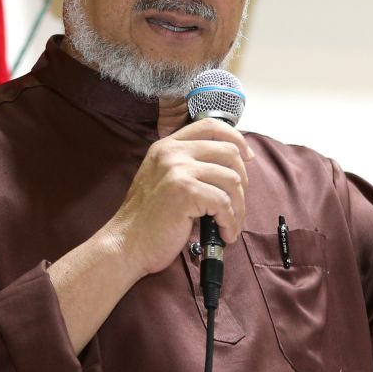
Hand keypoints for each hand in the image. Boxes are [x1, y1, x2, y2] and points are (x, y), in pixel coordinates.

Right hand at [105, 118, 252, 278]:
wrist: (125, 245)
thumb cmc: (148, 219)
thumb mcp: (163, 179)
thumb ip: (189, 166)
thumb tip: (231, 166)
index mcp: (167, 146)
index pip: (211, 126)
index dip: (236, 138)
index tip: (247, 156)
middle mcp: (172, 152)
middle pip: (229, 152)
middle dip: (243, 180)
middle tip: (238, 203)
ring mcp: (178, 170)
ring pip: (232, 179)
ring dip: (239, 207)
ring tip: (232, 224)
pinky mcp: (185, 191)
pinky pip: (224, 203)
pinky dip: (231, 222)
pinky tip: (226, 234)